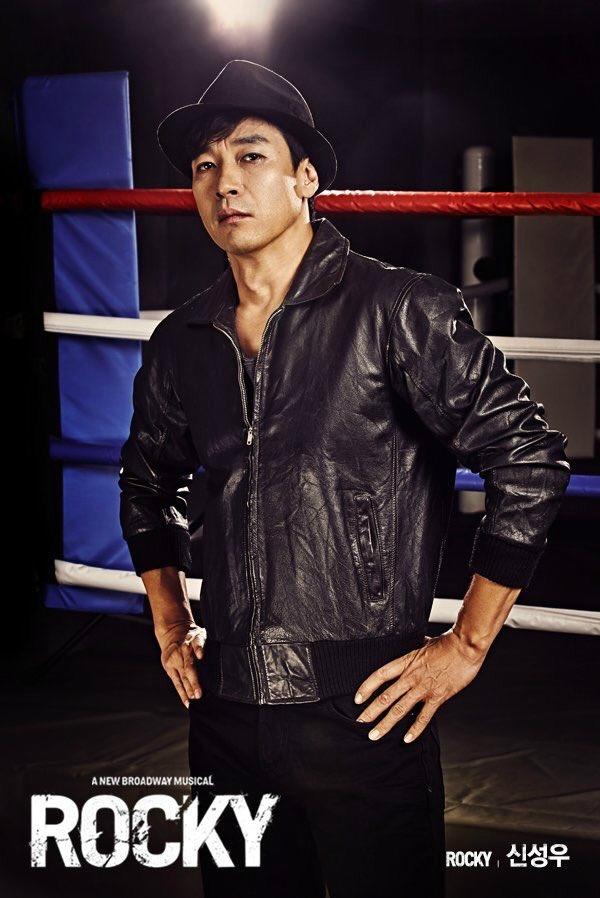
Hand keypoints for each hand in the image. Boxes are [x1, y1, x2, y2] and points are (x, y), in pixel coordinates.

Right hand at [156, 622, 205, 707]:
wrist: (172, 632)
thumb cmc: (191, 635)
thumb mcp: (199, 634)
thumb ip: (200, 644)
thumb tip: (200, 655)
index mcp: (187, 647)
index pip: (191, 664)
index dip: (195, 676)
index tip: (200, 685)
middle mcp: (178, 656)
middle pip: (186, 672)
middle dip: (192, 685)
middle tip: (198, 696)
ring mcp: (172, 662)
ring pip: (180, 679)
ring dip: (186, 691)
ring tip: (191, 702)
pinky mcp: (168, 667)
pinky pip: (175, 682)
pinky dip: (181, 692)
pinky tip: (186, 701)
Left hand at [353, 629, 487, 741]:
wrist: (466, 646)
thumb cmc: (448, 643)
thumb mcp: (425, 643)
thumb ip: (416, 649)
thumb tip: (414, 644)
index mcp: (406, 662)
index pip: (380, 675)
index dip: (367, 687)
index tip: (357, 698)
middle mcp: (411, 677)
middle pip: (386, 696)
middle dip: (371, 711)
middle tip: (359, 722)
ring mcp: (424, 688)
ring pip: (400, 709)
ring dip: (385, 724)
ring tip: (374, 735)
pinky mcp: (438, 697)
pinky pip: (424, 717)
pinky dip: (415, 729)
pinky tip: (406, 739)